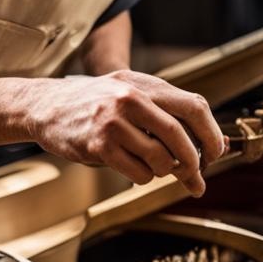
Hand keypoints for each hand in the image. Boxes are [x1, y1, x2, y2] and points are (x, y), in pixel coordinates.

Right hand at [28, 70, 227, 195]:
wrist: (46, 106)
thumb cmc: (98, 105)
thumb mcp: (134, 99)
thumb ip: (171, 120)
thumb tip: (216, 150)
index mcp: (146, 84)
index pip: (195, 106)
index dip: (211, 133)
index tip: (215, 153)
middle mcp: (131, 98)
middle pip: (180, 134)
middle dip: (193, 161)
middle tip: (195, 174)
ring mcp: (113, 122)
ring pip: (161, 158)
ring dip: (164, 171)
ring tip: (153, 165)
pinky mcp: (99, 145)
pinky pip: (139, 173)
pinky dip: (144, 177)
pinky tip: (133, 167)